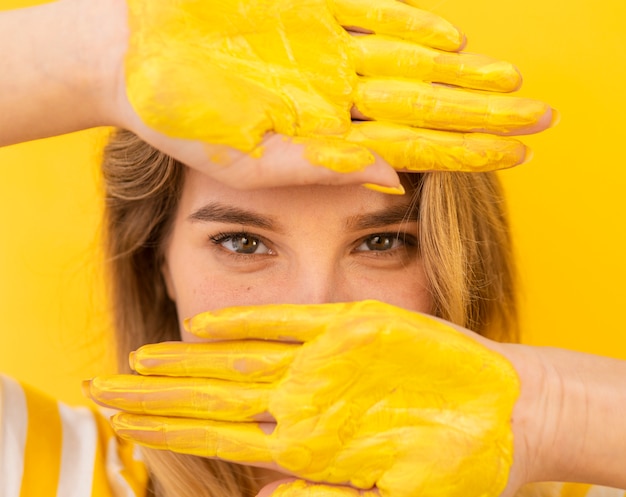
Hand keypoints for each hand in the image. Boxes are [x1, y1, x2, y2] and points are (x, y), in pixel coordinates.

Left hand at [87, 301, 521, 496]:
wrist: (510, 415)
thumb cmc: (459, 465)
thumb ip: (324, 495)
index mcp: (309, 440)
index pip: (218, 436)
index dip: (166, 433)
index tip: (121, 428)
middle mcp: (307, 396)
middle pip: (214, 397)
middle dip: (155, 398)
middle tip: (100, 391)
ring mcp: (327, 360)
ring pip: (239, 359)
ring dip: (186, 362)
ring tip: (134, 362)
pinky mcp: (356, 324)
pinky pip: (290, 323)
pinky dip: (247, 323)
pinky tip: (204, 324)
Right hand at [110, 0, 554, 188]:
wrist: (125, 52)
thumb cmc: (171, 114)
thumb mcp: (242, 154)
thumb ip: (314, 166)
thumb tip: (392, 179)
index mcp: (322, 139)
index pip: (411, 150)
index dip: (464, 154)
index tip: (516, 158)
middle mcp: (333, 98)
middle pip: (424, 106)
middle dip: (484, 114)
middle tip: (545, 119)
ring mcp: (326, 52)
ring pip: (411, 62)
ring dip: (461, 73)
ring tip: (514, 80)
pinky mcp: (310, 10)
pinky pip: (372, 15)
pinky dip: (411, 24)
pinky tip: (454, 39)